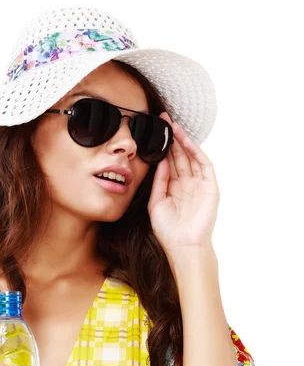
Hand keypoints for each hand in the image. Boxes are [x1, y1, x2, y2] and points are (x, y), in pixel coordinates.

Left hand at [147, 113, 219, 253]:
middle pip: (180, 156)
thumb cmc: (168, 230)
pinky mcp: (210, 187)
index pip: (169, 163)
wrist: (183, 245)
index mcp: (174, 188)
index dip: (163, 147)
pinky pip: (204, 165)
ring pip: (191, 157)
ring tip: (174, 126)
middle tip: (164, 120)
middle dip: (173, 139)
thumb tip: (160, 160)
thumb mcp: (156, 202)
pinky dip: (196, 152)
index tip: (155, 132)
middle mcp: (187, 184)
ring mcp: (199, 185)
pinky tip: (186, 141)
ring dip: (183, 141)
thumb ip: (159, 181)